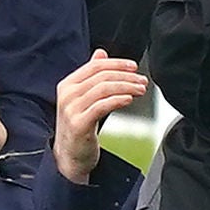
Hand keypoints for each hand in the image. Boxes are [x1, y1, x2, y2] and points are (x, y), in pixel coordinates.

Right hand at [52, 51, 151, 183]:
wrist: (69, 157)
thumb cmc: (79, 126)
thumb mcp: (82, 99)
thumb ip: (90, 76)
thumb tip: (101, 53)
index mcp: (67, 85)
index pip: (95, 66)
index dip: (117, 64)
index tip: (134, 67)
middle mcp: (67, 95)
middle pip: (101, 76)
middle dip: (126, 76)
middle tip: (142, 80)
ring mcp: (71, 110)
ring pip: (103, 89)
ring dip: (126, 87)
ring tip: (141, 90)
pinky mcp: (79, 124)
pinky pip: (101, 106)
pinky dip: (117, 100)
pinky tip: (129, 99)